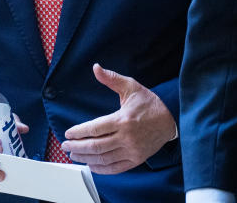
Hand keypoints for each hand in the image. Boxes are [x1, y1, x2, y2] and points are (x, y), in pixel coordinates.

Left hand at [61, 63, 175, 173]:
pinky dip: (100, 169)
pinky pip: (115, 168)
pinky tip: (91, 165)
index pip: (95, 129)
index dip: (79, 132)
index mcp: (123, 120)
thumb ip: (111, 79)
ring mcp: (132, 151)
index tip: (68, 133)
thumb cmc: (149, 103)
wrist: (171, 119)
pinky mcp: (136, 160)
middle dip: (77, 147)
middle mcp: (127, 138)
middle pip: (96, 146)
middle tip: (66, 145)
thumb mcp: (131, 87)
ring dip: (85, 158)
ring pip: (103, 159)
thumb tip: (96, 68)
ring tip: (74, 155)